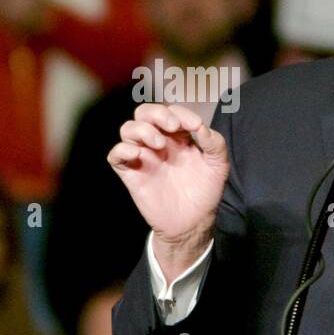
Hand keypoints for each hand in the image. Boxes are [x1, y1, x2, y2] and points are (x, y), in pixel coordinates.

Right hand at [107, 104, 228, 281]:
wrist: (193, 223)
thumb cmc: (205, 192)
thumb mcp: (218, 165)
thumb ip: (214, 142)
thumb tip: (199, 126)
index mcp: (177, 136)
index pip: (171, 112)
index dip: (181, 113)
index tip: (195, 127)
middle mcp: (158, 142)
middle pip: (144, 113)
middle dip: (156, 113)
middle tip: (171, 126)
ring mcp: (143, 157)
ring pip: (127, 129)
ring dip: (142, 130)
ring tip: (159, 144)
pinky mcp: (131, 173)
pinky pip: (115, 155)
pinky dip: (122, 149)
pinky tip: (138, 154)